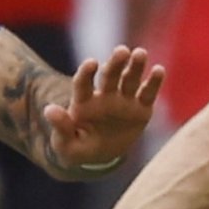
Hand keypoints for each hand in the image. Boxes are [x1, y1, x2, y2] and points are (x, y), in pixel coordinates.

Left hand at [44, 47, 162, 174]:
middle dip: (115, 63)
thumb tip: (49, 110)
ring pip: (130, 79)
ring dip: (135, 66)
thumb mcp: (66, 145)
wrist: (99, 157)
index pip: (83, 83)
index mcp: (84, 102)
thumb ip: (60, 128)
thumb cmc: (78, 148)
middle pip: (109, 75)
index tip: (91, 63)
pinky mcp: (141, 109)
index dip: (86, 73)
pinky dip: (153, 82)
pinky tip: (158, 70)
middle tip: (121, 51)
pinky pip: (148, 93)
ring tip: (140, 53)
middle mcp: (104, 96)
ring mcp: (124, 100)